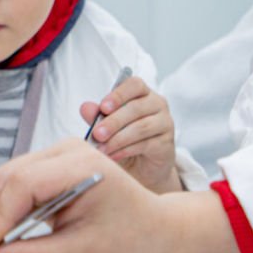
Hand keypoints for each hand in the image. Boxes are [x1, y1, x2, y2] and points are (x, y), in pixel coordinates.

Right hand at [0, 140, 238, 252]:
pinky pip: (17, 184)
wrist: (160, 231)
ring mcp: (59, 155)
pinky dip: (2, 209)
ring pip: (7, 179)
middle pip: (7, 176)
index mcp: (81, 164)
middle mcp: (67, 150)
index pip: (22, 184)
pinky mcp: (53, 167)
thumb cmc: (134, 240)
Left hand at [81, 74, 180, 192]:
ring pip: (141, 127)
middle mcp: (157, 104)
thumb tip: (85, 108)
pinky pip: (146, 144)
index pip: (134, 85)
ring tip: (102, 148)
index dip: (118, 95)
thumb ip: (97, 116)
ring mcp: (165, 123)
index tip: (103, 107)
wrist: (142, 167)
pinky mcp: (166, 143)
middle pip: (136, 108)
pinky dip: (126, 150)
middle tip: (97, 134)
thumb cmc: (124, 140)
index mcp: (142, 93)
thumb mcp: (108, 128)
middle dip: (113, 121)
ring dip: (118, 139)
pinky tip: (113, 155)